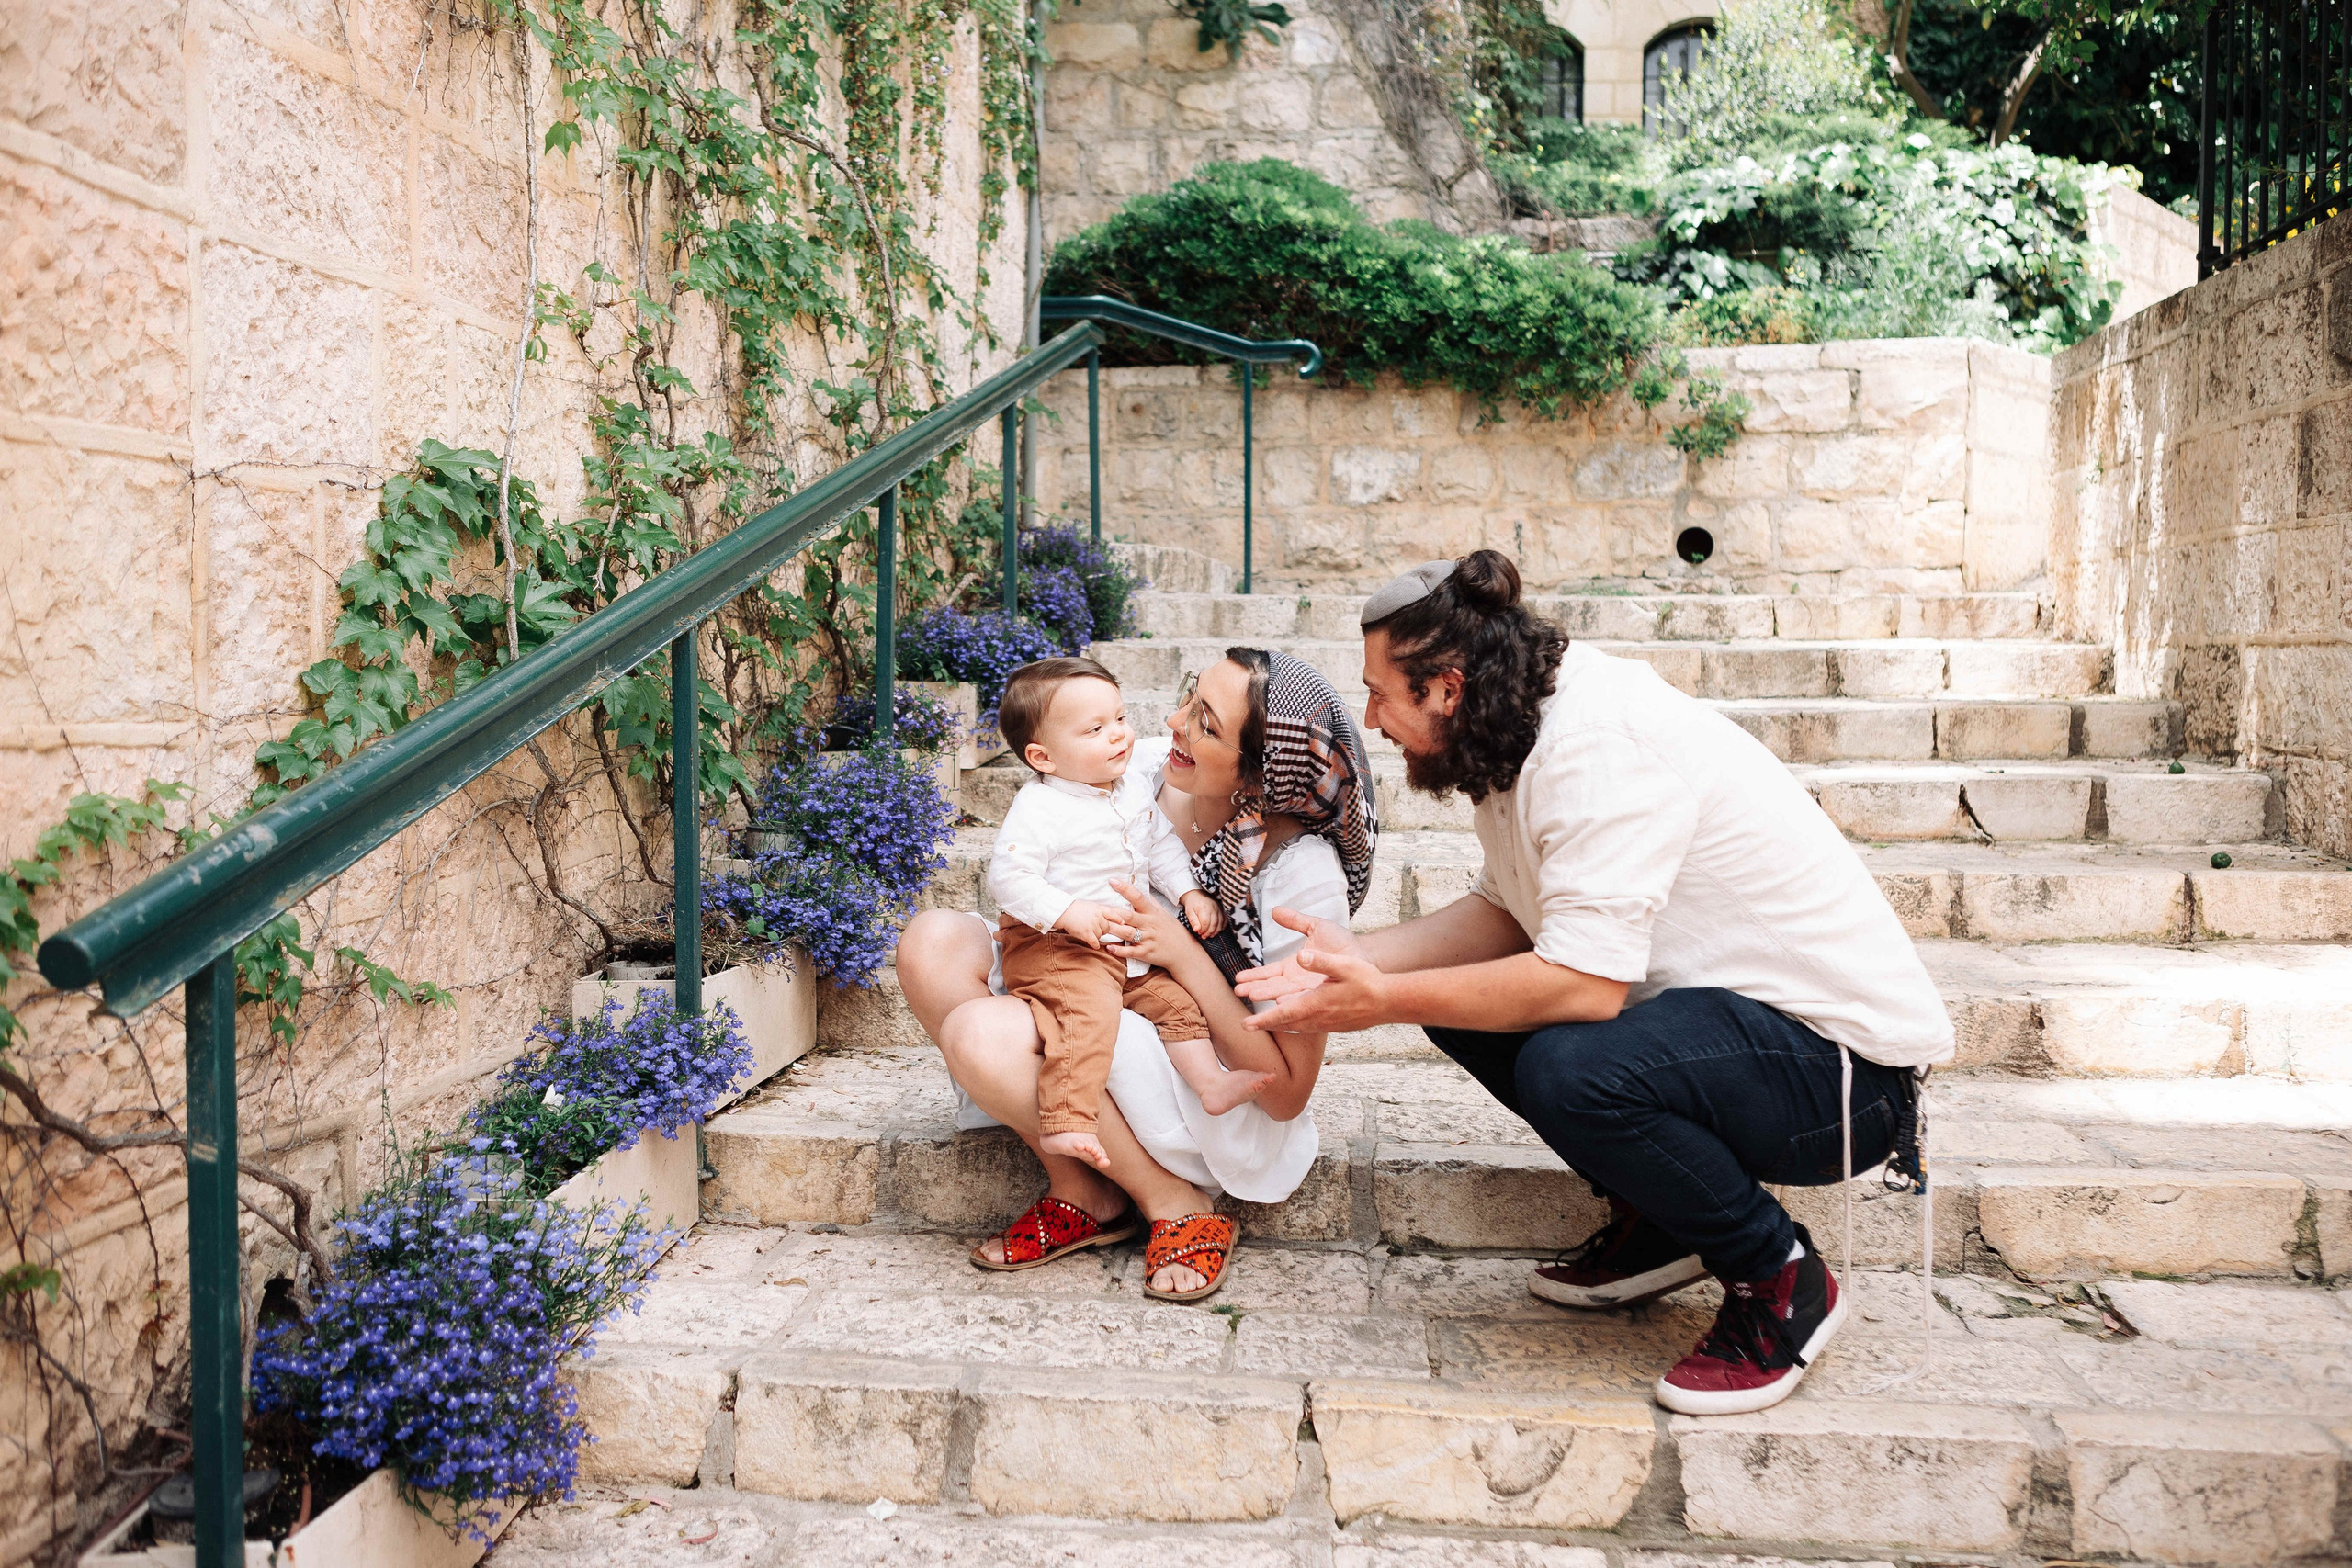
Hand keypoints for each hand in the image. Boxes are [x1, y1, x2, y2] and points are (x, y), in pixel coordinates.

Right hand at [1055, 899, 1133, 948]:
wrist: (1063, 911)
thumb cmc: (1073, 908)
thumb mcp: (1089, 905)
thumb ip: (1098, 910)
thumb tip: (1103, 916)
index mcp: (1099, 908)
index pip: (1112, 914)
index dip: (1118, 919)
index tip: (1122, 923)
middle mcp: (1098, 916)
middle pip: (1107, 927)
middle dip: (1103, 930)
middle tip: (1096, 930)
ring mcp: (1093, 925)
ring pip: (1101, 935)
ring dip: (1096, 936)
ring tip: (1089, 934)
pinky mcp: (1087, 933)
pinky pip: (1095, 941)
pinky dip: (1095, 944)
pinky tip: (1094, 945)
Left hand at [1098, 880, 1197, 967]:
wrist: (1184, 951)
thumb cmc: (1170, 929)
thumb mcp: (1162, 912)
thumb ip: (1149, 901)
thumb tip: (1139, 885)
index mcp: (1152, 912)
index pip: (1138, 897)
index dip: (1125, 888)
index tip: (1112, 881)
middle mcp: (1149, 924)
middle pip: (1129, 916)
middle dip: (1113, 912)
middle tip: (1098, 907)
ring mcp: (1148, 938)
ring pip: (1128, 933)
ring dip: (1113, 930)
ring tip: (1099, 927)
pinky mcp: (1146, 952)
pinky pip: (1132, 951)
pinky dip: (1120, 950)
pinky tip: (1109, 947)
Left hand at [1178, 890, 1224, 937]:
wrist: (1197, 895)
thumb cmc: (1192, 904)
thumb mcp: (1189, 912)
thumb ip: (1193, 921)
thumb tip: (1197, 930)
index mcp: (1204, 908)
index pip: (1206, 923)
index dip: (1203, 930)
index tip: (1199, 933)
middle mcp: (1213, 908)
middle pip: (1214, 924)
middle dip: (1209, 932)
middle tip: (1204, 936)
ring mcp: (1219, 908)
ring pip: (1220, 923)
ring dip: (1216, 931)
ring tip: (1210, 935)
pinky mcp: (1222, 909)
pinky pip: (1225, 920)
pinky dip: (1222, 927)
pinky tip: (1217, 930)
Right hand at [1233, 906, 1364, 1002]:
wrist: (1364, 955)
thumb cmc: (1341, 943)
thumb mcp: (1315, 927)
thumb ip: (1296, 921)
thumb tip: (1275, 910)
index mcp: (1292, 967)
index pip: (1268, 973)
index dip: (1253, 976)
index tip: (1238, 979)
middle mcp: (1296, 982)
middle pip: (1271, 986)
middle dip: (1255, 988)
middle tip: (1239, 991)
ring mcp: (1308, 990)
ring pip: (1284, 995)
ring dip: (1269, 996)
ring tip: (1255, 996)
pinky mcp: (1321, 996)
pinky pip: (1305, 1001)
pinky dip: (1293, 1002)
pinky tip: (1281, 1004)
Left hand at [1240, 943, 1394, 1034]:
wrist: (1389, 1002)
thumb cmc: (1368, 982)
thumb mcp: (1345, 966)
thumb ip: (1321, 961)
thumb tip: (1300, 955)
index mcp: (1317, 1004)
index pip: (1283, 1014)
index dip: (1262, 1019)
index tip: (1245, 1025)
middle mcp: (1318, 1018)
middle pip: (1285, 1024)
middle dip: (1265, 1024)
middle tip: (1246, 1027)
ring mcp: (1326, 1024)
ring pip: (1296, 1027)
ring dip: (1278, 1025)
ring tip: (1264, 1024)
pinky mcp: (1333, 1025)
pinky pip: (1307, 1028)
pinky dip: (1294, 1026)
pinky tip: (1293, 1023)